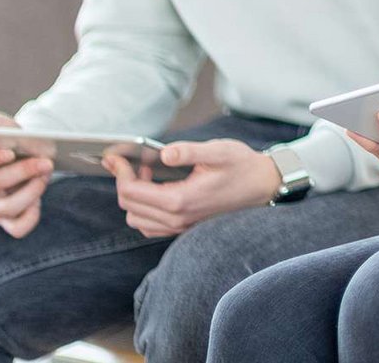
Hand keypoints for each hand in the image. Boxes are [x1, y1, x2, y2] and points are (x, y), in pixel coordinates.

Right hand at [0, 109, 52, 239]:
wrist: (27, 156)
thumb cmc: (11, 140)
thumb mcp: (1, 126)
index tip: (10, 151)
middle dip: (21, 172)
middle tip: (45, 161)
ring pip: (6, 208)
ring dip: (30, 192)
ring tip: (45, 175)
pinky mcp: (6, 220)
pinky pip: (17, 228)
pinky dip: (29, 218)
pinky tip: (39, 204)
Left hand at [100, 139, 283, 237]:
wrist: (263, 185)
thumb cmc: (242, 165)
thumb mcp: (218, 151)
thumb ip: (188, 151)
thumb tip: (163, 154)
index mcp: (180, 200)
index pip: (131, 192)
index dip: (119, 172)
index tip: (115, 157)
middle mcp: (177, 218)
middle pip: (129, 206)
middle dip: (124, 182)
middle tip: (133, 162)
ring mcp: (180, 226)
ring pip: (136, 219)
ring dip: (134, 197)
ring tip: (148, 175)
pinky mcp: (183, 228)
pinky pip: (150, 226)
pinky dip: (144, 210)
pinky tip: (157, 191)